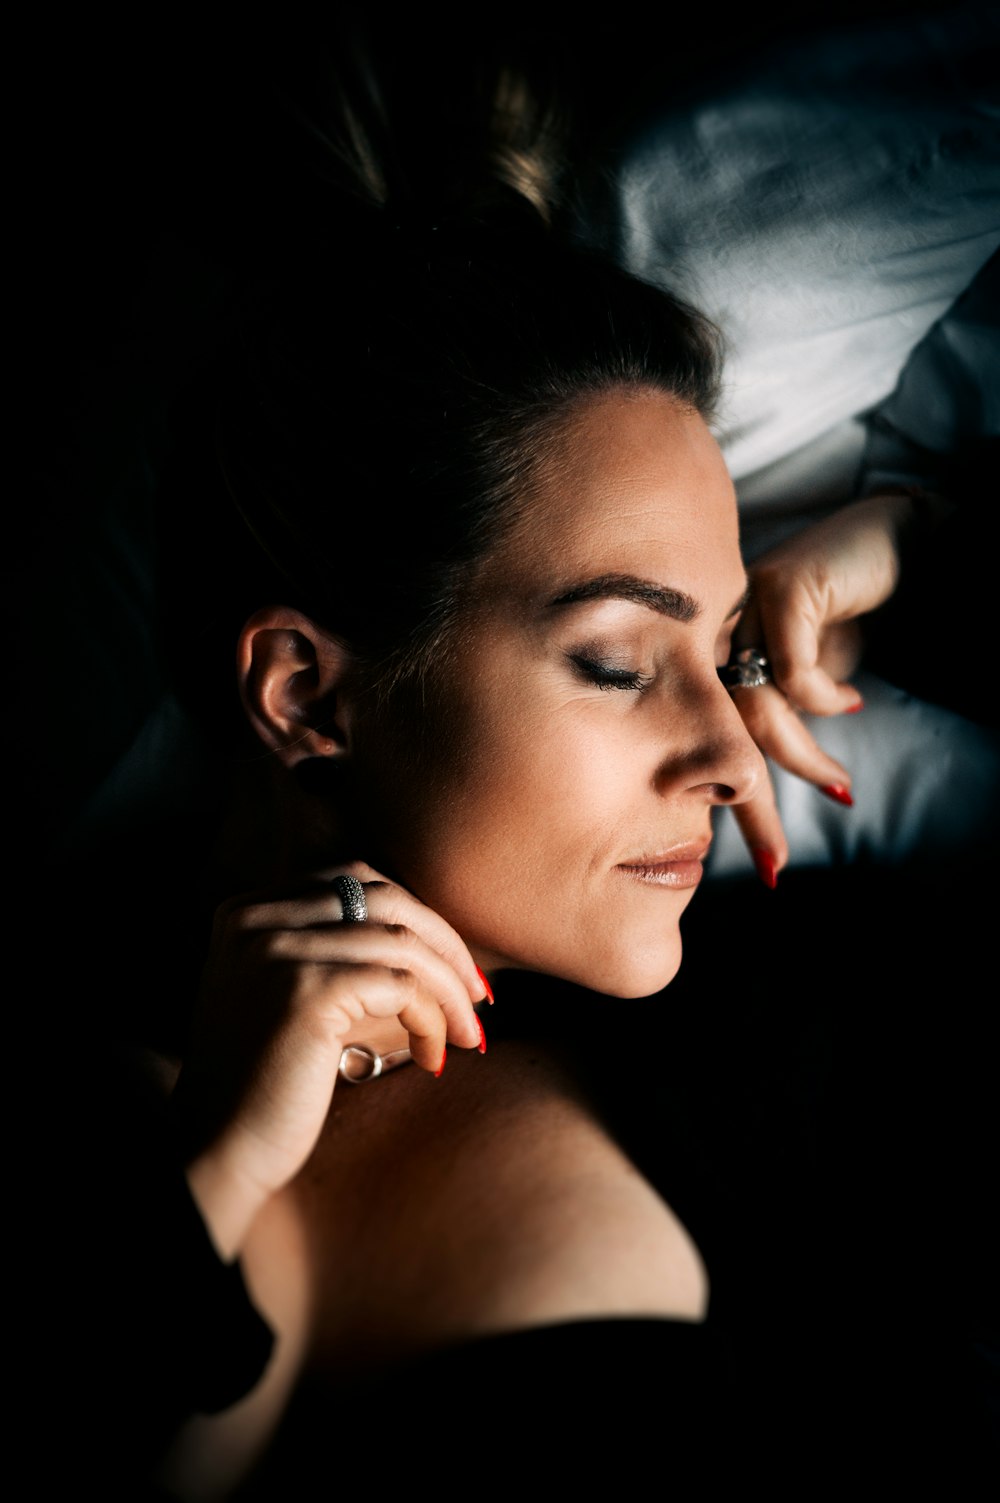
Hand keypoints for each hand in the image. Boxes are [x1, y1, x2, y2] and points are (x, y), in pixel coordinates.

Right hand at [170, 861, 487, 1257]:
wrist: (221, 1150)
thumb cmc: (269, 1084)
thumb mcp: (298, 998)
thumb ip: (343, 957)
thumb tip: (440, 945)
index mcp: (250, 913)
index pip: (357, 882)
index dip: (418, 920)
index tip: (455, 968)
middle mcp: (258, 920)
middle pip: (385, 899)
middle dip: (445, 945)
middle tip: (480, 995)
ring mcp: (279, 952)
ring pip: (403, 943)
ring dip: (449, 991)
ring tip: (467, 1035)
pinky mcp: (306, 993)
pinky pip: (401, 987)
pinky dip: (432, 1019)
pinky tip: (434, 1056)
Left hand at [729, 493, 917, 877]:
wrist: (903, 542)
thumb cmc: (853, 608)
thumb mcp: (814, 672)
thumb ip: (783, 710)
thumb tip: (769, 769)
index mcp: (716, 651)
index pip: (709, 735)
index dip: (728, 798)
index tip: (759, 858)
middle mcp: (717, 628)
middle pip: (720, 729)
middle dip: (748, 804)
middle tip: (773, 861)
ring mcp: (743, 605)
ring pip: (755, 707)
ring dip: (802, 757)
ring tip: (840, 787)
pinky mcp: (781, 589)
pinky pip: (792, 672)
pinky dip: (823, 698)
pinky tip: (849, 704)